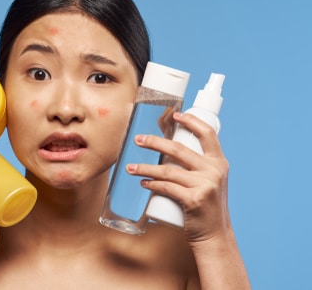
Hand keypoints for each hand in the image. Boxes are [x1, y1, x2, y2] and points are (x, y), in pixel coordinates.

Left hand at [127, 112, 230, 243]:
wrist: (214, 234)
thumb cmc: (206, 206)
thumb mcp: (209, 181)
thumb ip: (196, 165)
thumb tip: (168, 148)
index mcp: (219, 162)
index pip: (207, 133)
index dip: (190, 121)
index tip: (174, 114)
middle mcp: (214, 171)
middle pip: (179, 149)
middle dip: (155, 142)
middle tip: (137, 140)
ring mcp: (205, 185)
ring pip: (168, 170)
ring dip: (145, 167)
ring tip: (130, 168)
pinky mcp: (194, 200)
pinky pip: (167, 187)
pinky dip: (152, 184)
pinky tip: (142, 183)